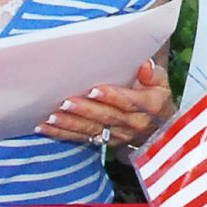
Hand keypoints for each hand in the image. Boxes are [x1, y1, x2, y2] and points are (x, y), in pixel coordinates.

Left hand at [37, 60, 173, 150]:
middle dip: (86, 111)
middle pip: (108, 117)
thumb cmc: (155, 95)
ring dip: (71, 124)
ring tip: (52, 116)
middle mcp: (134, 124)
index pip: (130, 103)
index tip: (95, 89)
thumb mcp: (161, 82)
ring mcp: (118, 135)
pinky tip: (46, 126)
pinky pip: (82, 138)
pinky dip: (62, 133)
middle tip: (66, 102)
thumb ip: (153, 73)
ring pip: (92, 130)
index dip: (113, 97)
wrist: (159, 126)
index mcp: (150, 106)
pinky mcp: (104, 141)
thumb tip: (145, 66)